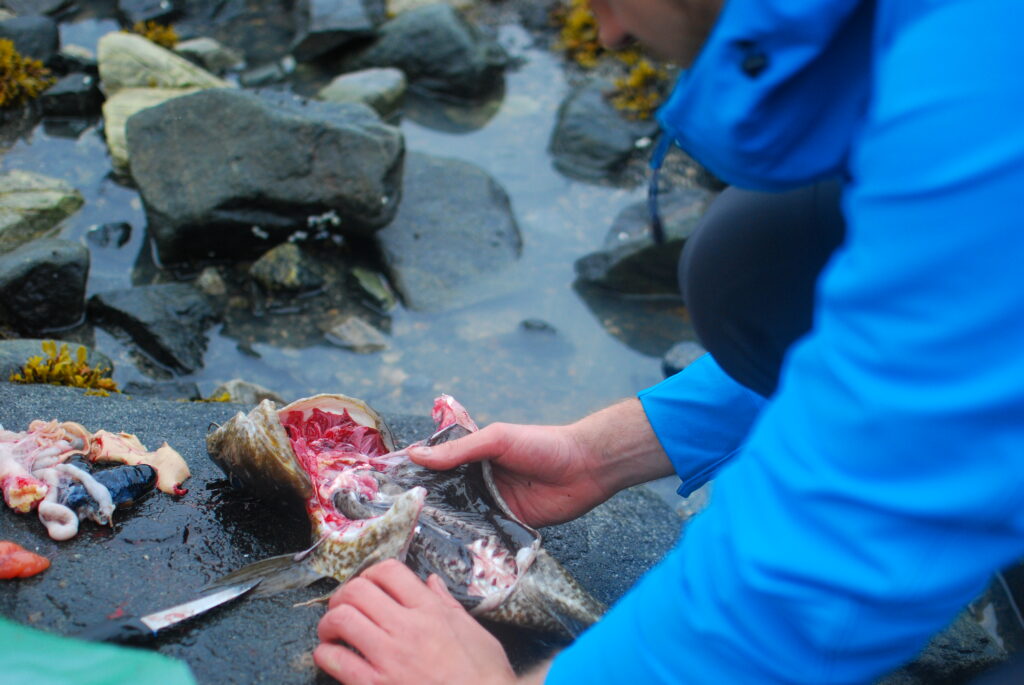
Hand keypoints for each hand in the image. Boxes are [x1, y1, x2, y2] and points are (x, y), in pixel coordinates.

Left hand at [314, 559, 516, 684]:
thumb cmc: (484, 675)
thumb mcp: (475, 631)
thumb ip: (448, 604)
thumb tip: (432, 582)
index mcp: (431, 611)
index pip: (390, 572)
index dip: (372, 573)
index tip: (368, 585)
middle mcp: (407, 628)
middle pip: (358, 591)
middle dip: (343, 595)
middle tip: (343, 607)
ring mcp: (389, 657)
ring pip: (341, 619)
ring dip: (330, 622)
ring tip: (333, 631)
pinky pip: (337, 660)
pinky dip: (326, 654)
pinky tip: (332, 657)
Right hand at [409, 399, 672, 526]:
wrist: (586, 467)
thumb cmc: (541, 444)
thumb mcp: (497, 440)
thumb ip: (458, 451)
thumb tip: (415, 454)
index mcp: (473, 456)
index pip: (437, 467)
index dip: (414, 477)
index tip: (384, 490)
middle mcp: (478, 482)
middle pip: (445, 497)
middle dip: (424, 508)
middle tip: (390, 524)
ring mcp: (492, 506)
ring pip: (461, 520)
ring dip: (444, 529)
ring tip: (411, 542)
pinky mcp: (508, 528)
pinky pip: (484, 538)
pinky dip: (469, 545)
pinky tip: (447, 556)